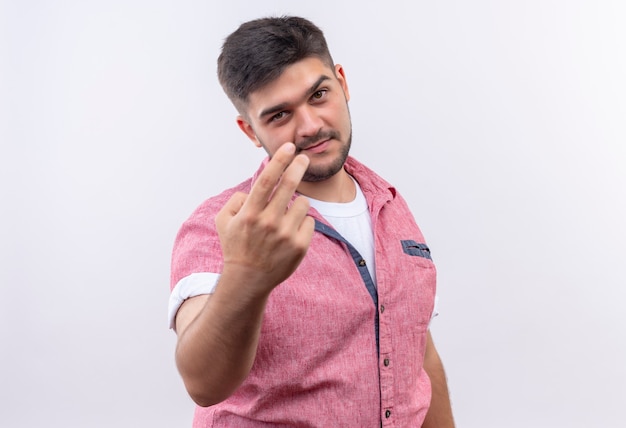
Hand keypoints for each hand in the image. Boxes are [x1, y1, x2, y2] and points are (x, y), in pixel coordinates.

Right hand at [215, 142, 314, 296]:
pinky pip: (309, 221)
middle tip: (303, 158)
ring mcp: (286, 235)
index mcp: (250, 213)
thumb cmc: (236, 246)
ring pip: (302, 204)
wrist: (248, 280)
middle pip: (290, 185)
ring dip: (297, 204)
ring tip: (286, 216)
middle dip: (298, 167)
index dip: (279, 160)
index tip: (289, 146)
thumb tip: (252, 190)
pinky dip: (302, 222)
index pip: (267, 180)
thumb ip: (235, 200)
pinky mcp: (300, 246)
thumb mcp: (223, 221)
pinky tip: (291, 232)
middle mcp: (269, 222)